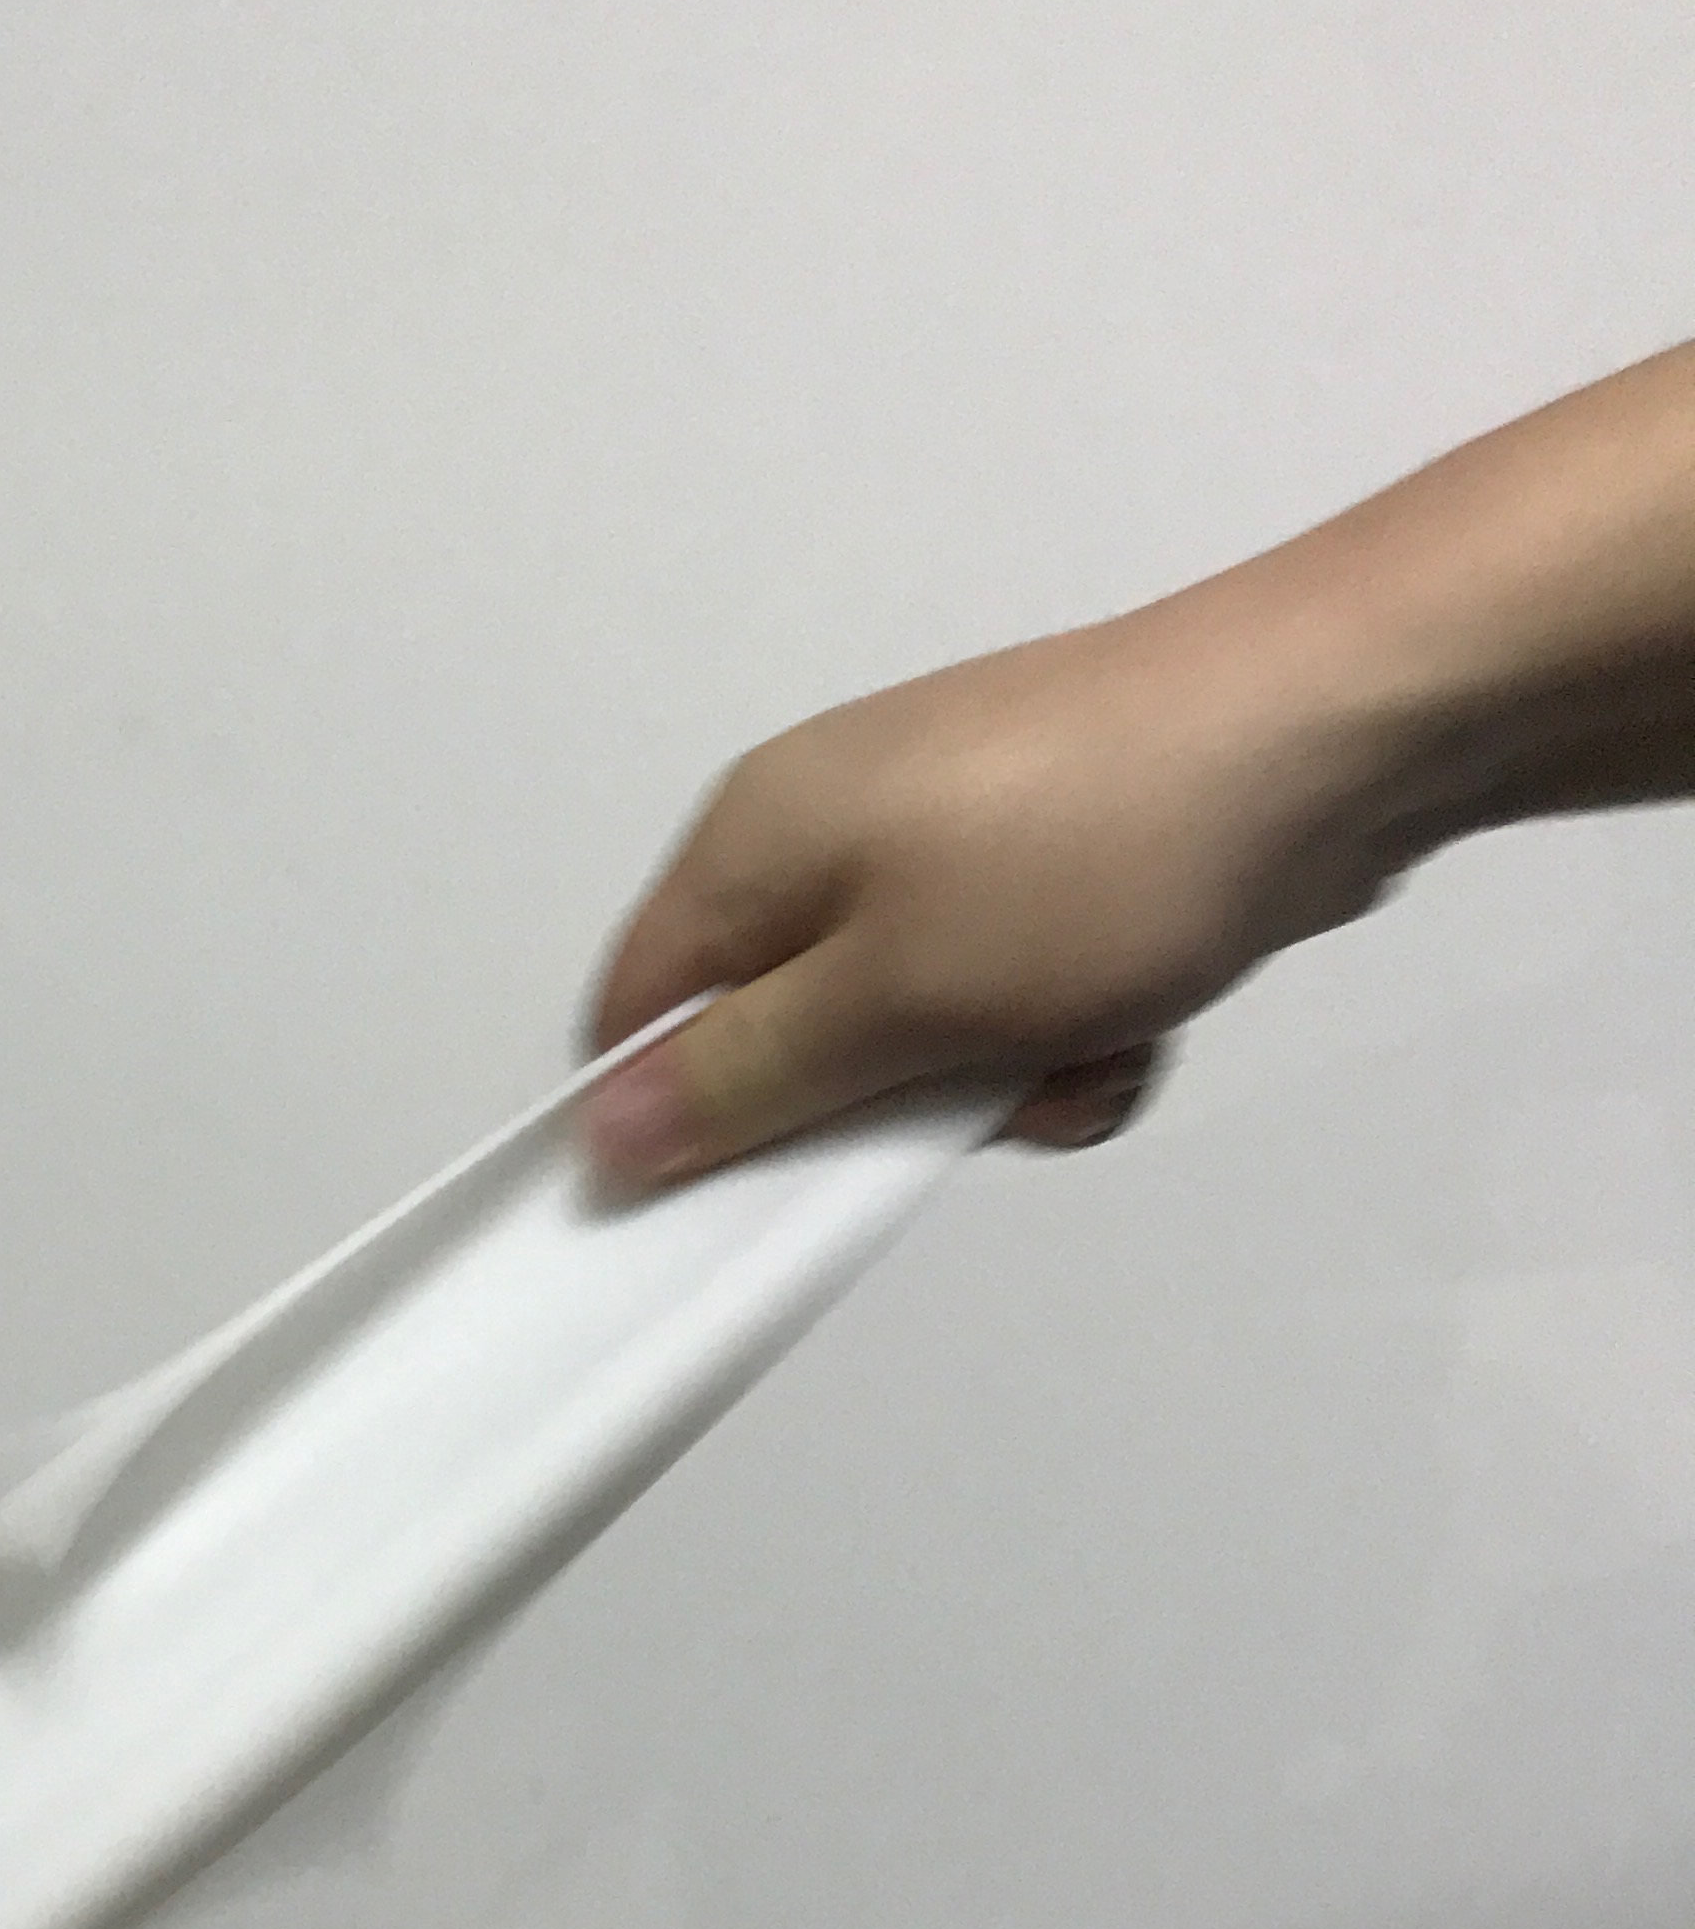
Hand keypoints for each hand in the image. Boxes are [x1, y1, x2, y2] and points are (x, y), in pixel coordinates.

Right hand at [577, 602, 1404, 1186]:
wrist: (1332, 729)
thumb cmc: (1085, 864)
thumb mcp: (894, 998)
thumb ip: (744, 1079)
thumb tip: (597, 1138)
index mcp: (750, 841)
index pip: (638, 1014)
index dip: (672, 1118)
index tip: (760, 1199)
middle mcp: (828, 826)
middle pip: (788, 1034)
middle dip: (881, 1104)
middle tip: (973, 1100)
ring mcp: (951, 835)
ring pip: (920, 1029)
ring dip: (1001, 1077)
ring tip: (1085, 1044)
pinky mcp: (1054, 853)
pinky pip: (1018, 990)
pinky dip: (1073, 1027)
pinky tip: (1144, 1012)